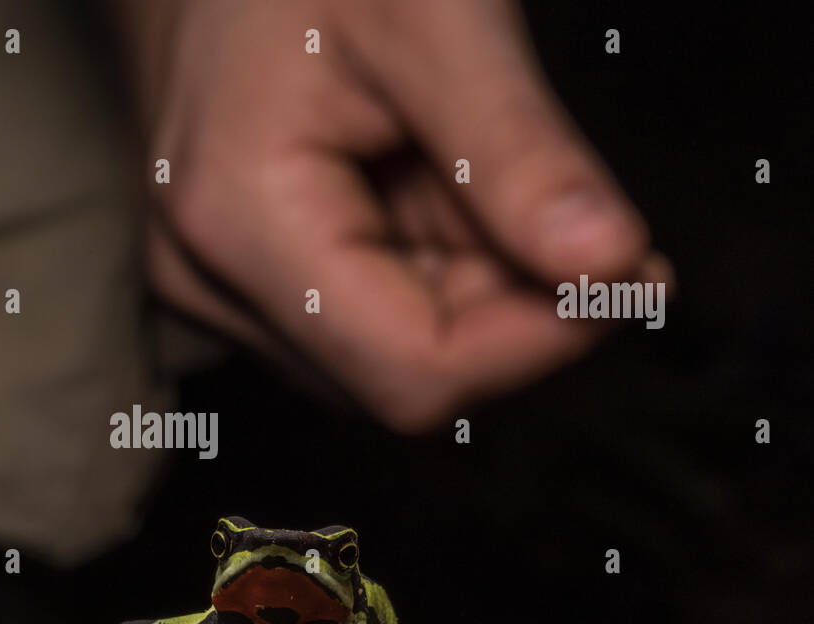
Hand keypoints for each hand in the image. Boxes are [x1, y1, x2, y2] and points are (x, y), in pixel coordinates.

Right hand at [122, 0, 670, 429]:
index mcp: (238, 220)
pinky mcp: (240, 281)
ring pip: (390, 354)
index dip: (538, 342)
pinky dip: (431, 268)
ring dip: (471, 282)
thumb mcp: (435, 16)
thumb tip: (608, 269)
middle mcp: (209, 279)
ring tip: (467, 163)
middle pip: (404, 372)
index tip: (630, 271)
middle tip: (567, 201)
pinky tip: (427, 184)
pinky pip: (363, 320)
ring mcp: (217, 285)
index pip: (411, 371)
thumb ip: (518, 153)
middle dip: (507, 303)